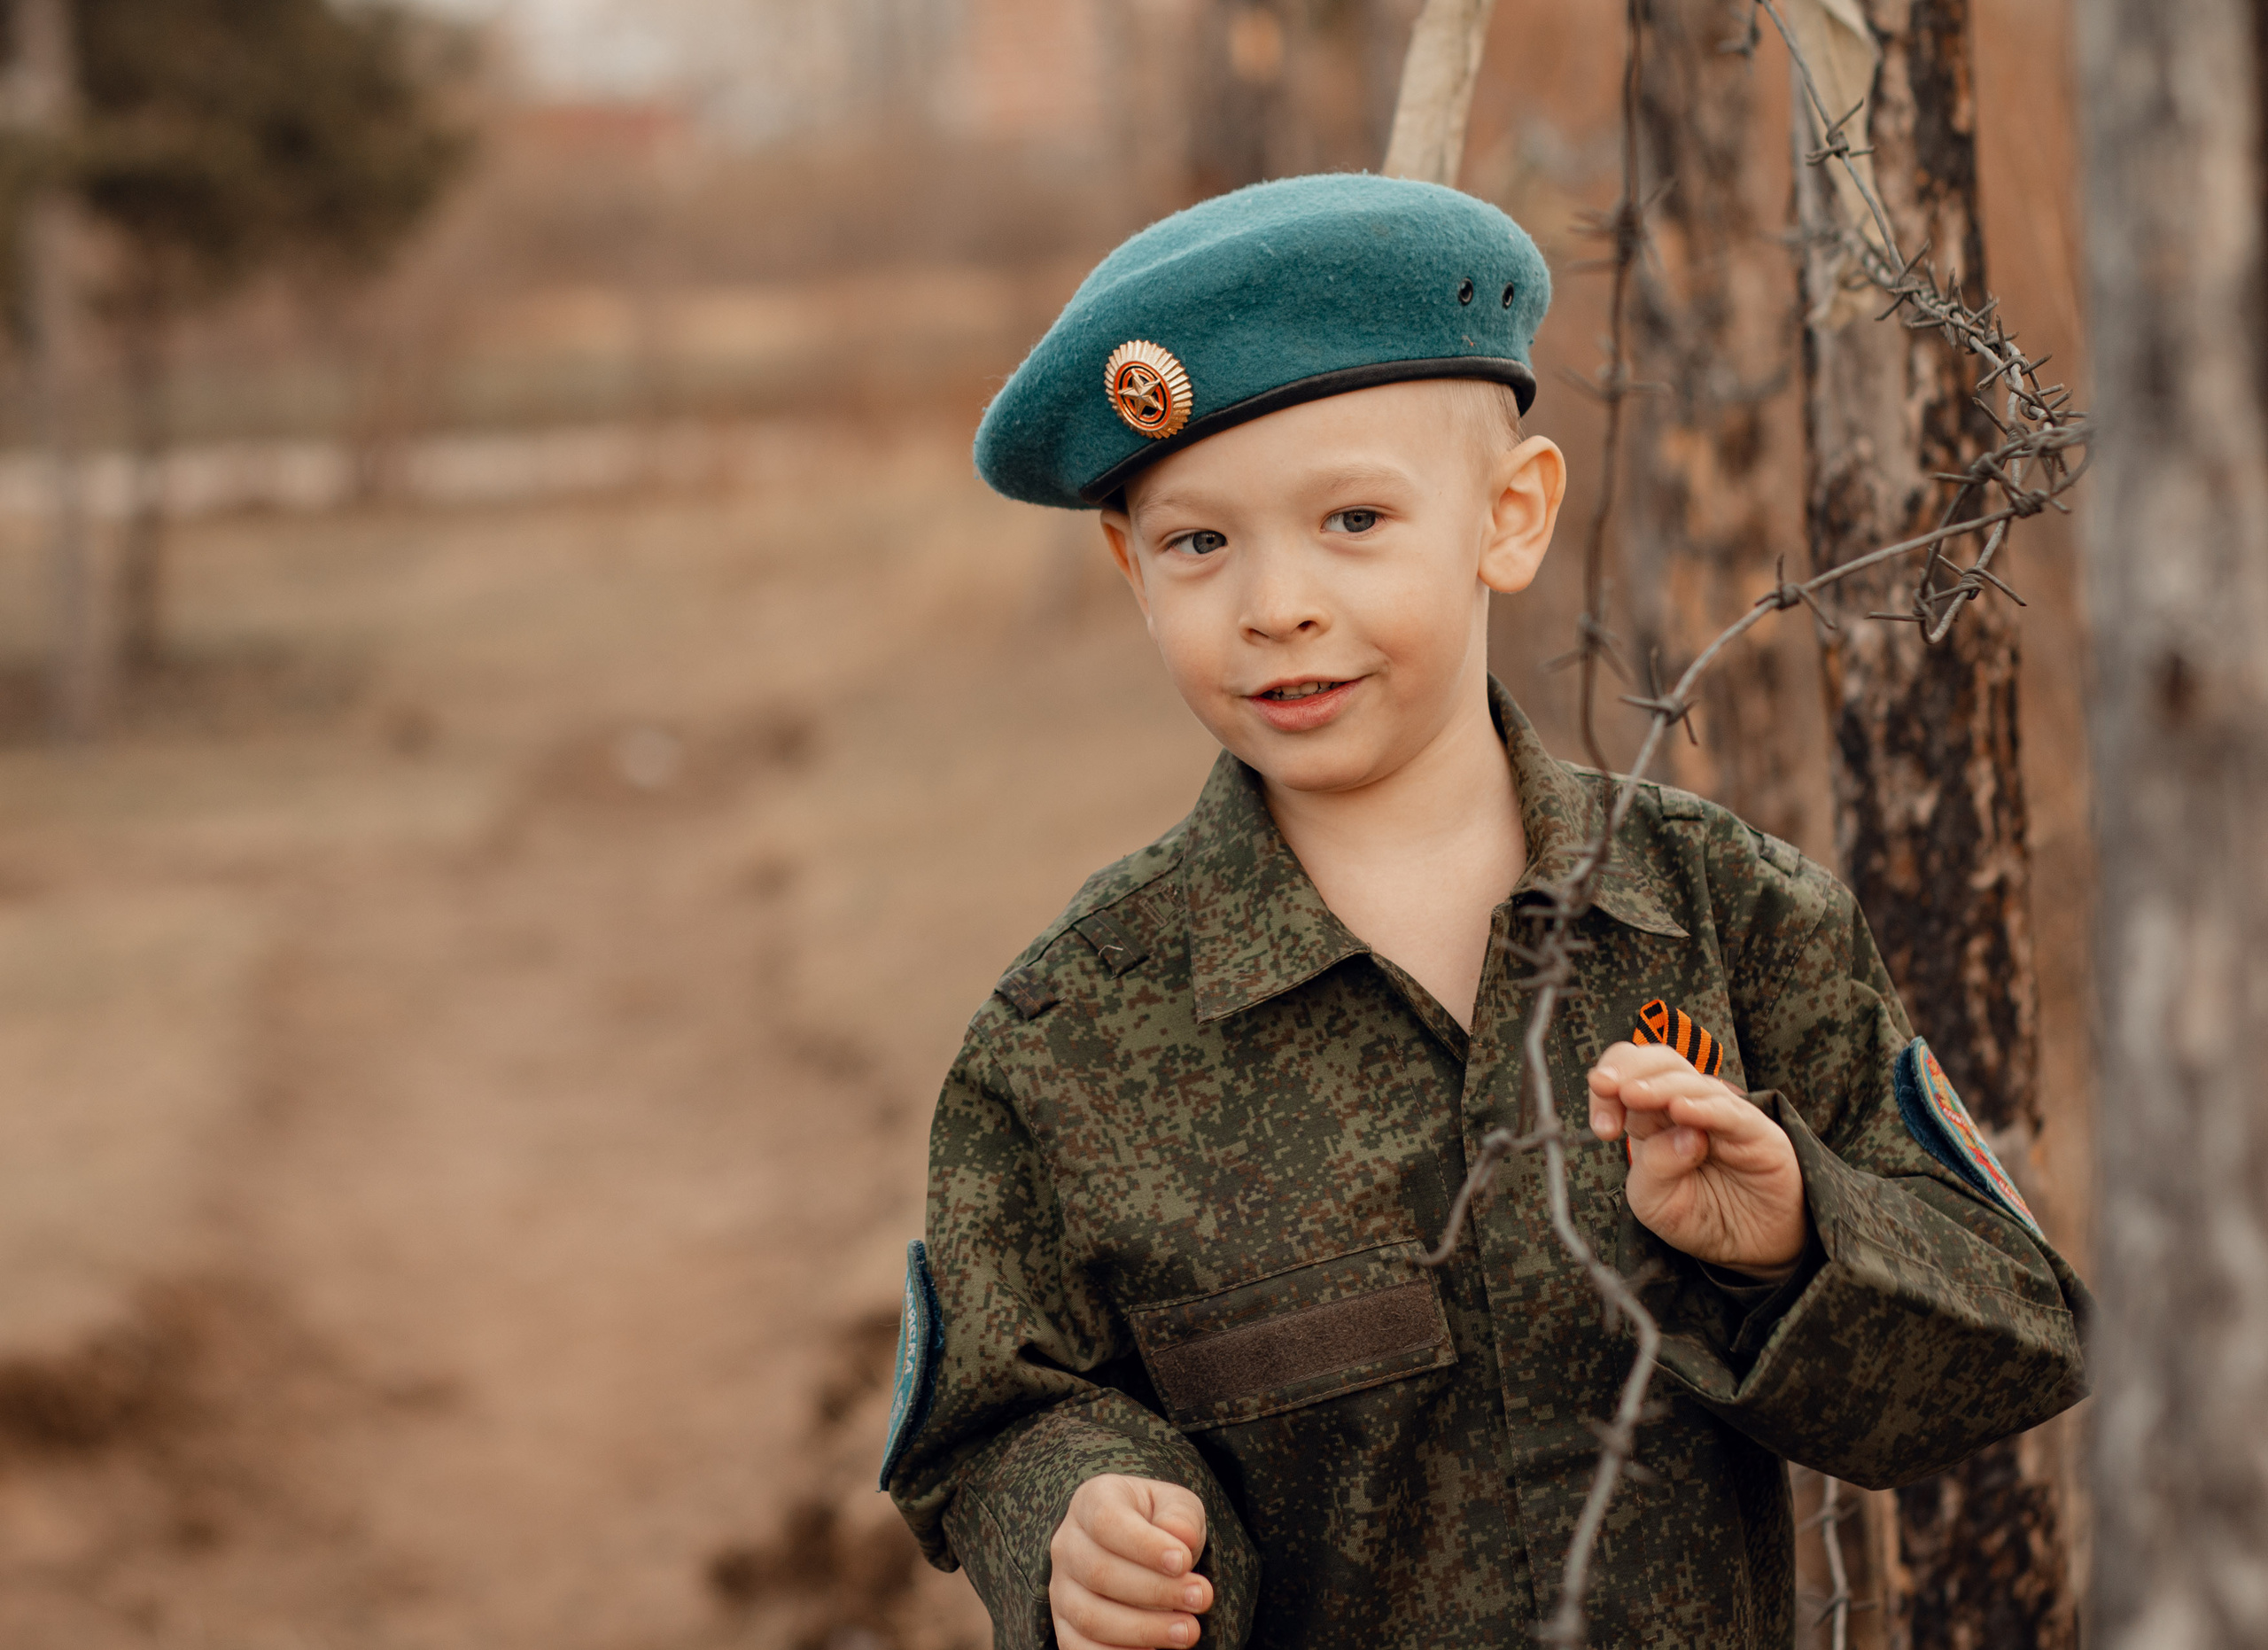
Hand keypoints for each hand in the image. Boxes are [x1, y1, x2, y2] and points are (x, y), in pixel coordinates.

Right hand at [1050, 1474, 1214, 1648]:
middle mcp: (1067, 1545)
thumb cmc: (1160, 1523)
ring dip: (1143, 1629)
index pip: (1106, 1521)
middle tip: (1201, 1597)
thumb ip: (1180, 1516)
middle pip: (1099, 1572)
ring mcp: (1062, 1589)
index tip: (1183, 1561)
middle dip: (1155, 1590)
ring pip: (1090, 1616)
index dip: (1144, 1545)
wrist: (1142, 1549)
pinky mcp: (1066, 1626)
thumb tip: (1180, 1537)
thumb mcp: (1177, 1506)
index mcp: (1091, 1501)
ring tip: (1188, 1631)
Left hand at [1587, 1040, 1806, 1274]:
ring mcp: (1723, 1115)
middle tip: (1605, 1086)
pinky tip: (1683, 1111)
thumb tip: (1678, 1135)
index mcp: (1653, 1116)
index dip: (1607, 1090)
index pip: (1627, 1078)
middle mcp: (1688, 1106)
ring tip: (1634, 1095)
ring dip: (1660, 1086)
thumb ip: (1653, 1169)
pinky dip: (1705, 1108)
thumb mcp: (1655, 1202)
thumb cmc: (1699, 1216)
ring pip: (1692, 1082)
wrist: (1748, 1248)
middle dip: (1627, 1070)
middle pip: (1659, 1064)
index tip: (1601, 1126)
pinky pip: (1731, 1112)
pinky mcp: (1758, 1132)